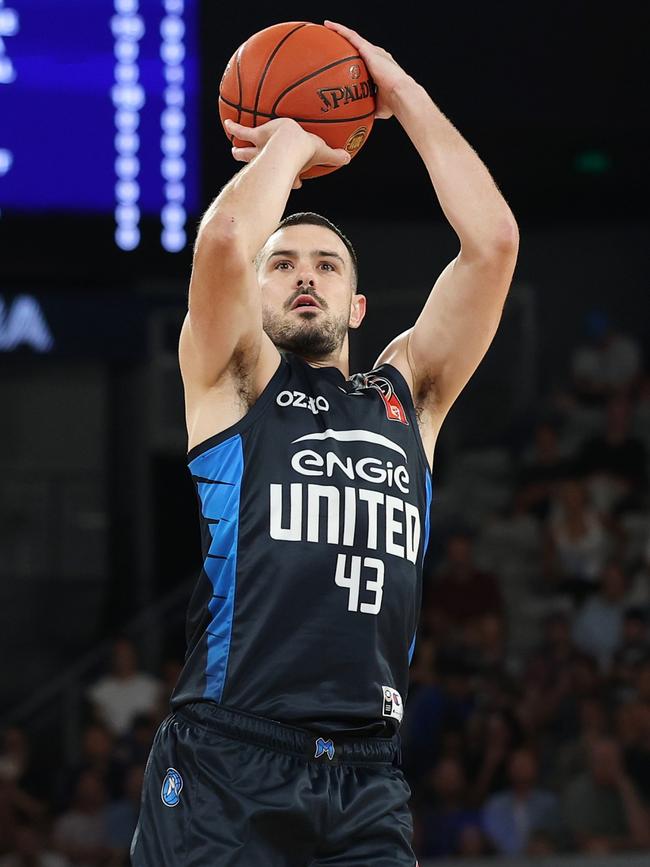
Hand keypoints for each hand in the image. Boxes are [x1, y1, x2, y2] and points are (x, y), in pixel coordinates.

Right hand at [224, 117, 349, 188]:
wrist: (290, 143)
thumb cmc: (306, 149)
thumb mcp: (322, 151)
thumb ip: (334, 155)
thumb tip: (349, 158)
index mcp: (289, 166)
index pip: (292, 176)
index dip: (295, 180)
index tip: (298, 184)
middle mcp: (273, 160)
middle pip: (267, 164)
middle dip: (262, 167)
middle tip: (260, 169)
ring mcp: (262, 149)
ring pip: (250, 152)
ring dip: (243, 152)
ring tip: (235, 151)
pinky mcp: (257, 136)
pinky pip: (243, 131)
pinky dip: (235, 127)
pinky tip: (227, 124)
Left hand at [323, 20, 412, 119]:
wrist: (400, 95)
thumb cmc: (394, 102)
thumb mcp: (379, 106)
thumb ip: (370, 107)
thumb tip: (363, 116)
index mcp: (380, 67)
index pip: (364, 59)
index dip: (355, 56)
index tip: (345, 57)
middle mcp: (377, 56)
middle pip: (357, 45)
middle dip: (345, 40)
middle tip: (332, 37)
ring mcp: (373, 51)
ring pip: (353, 37)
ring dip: (340, 31)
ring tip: (327, 26)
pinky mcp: (369, 50)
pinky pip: (351, 36)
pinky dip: (340, 30)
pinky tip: (329, 26)